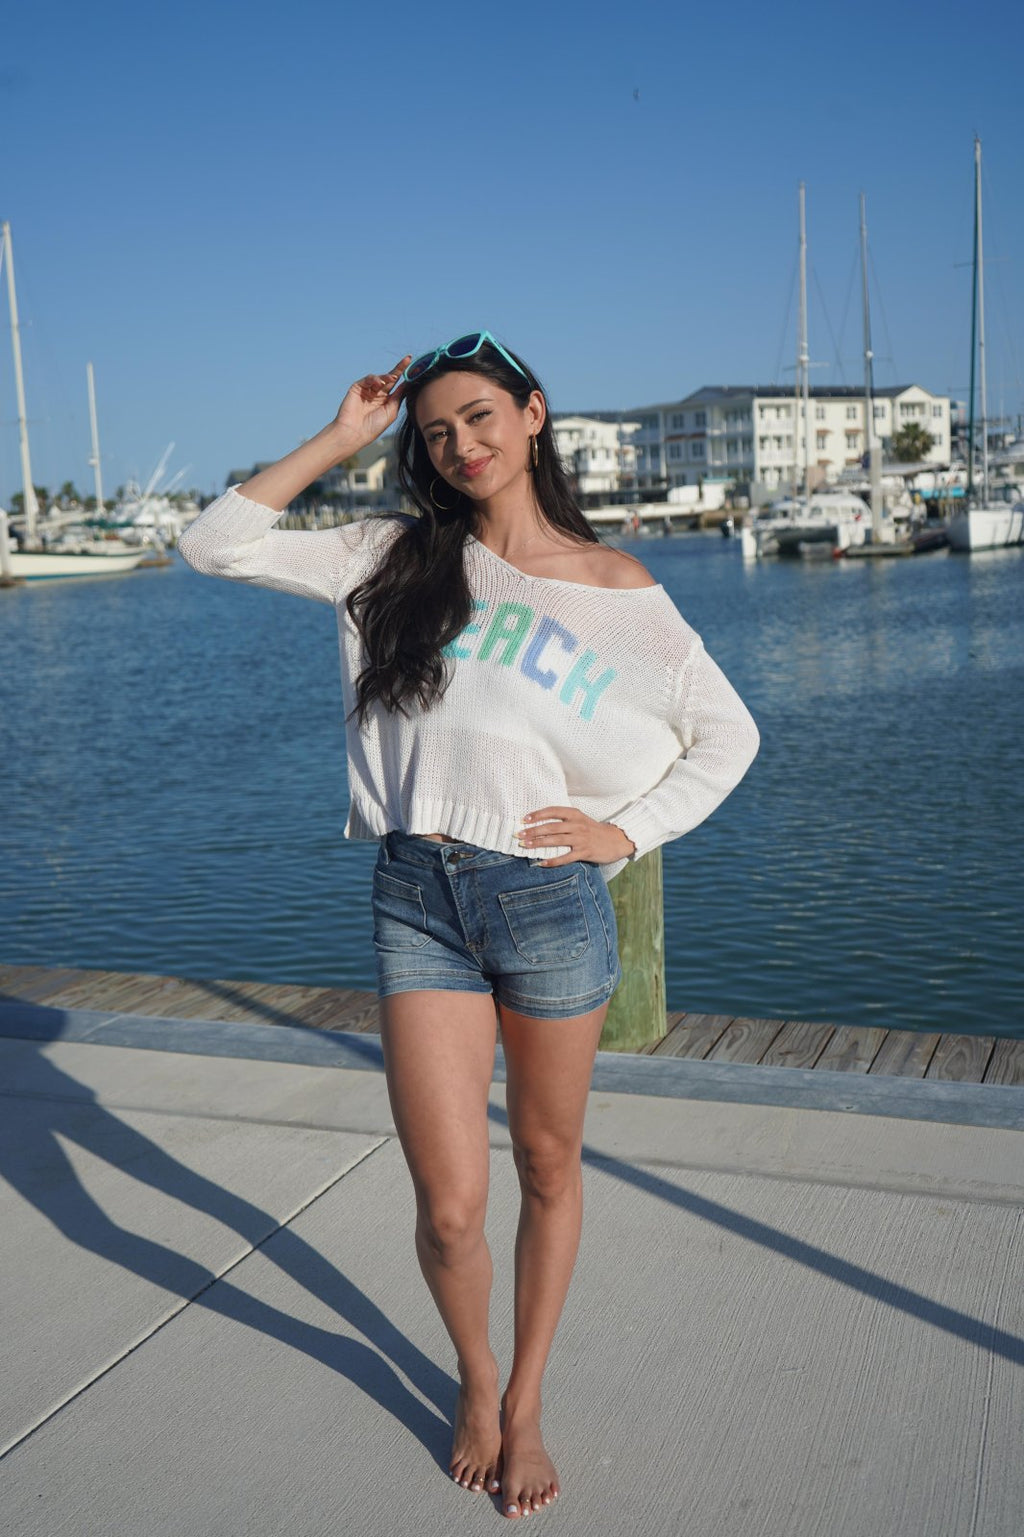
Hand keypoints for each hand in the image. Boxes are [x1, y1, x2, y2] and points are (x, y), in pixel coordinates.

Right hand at [332, 356, 411, 452]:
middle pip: (390, 379)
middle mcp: (377, 395)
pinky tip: (380, 383)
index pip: (397, 387)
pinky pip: (368, 379)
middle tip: (407, 360)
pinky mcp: (357, 388)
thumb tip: (407, 384)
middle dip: (399, 369)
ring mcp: (367, 391)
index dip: (405, 378)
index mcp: (386, 402)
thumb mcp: (391, 412)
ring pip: (380, 378)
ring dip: (387, 377)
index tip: (415, 368)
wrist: (354, 432)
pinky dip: (375, 379)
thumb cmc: (373, 427)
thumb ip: (398, 397)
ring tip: (392, 379)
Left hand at [515, 807, 635, 867]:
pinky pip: (565, 857)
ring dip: (538, 843)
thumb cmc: (594, 830)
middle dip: (533, 830)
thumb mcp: (580, 819)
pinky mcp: (585, 852)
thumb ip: (564, 820)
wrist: (617, 840)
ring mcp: (581, 839)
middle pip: (551, 827)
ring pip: (556, 841)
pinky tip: (541, 863)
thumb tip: (541, 824)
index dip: (538, 814)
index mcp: (575, 814)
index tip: (524, 819)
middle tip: (519, 834)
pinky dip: (552, 861)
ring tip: (525, 846)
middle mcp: (577, 825)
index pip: (553, 811)